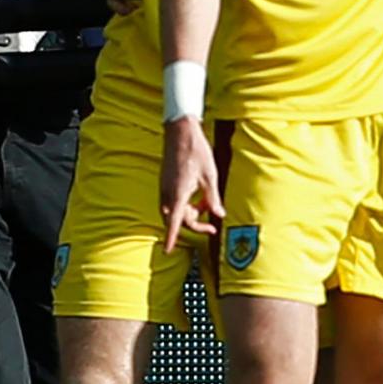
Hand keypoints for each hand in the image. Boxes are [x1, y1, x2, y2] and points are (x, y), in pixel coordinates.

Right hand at [159, 118, 224, 251]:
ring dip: (190, 214)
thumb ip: (213, 198)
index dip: (171, 237)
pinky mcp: (165, 183)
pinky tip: (199, 196)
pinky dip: (185, 205)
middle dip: (193, 225)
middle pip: (177, 219)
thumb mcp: (210, 176)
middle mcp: (167, 193)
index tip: (167, 250)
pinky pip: (173, 202)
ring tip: (208, 205)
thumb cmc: (197, 153)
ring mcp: (164, 188)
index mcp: (178, 193)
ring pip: (174, 211)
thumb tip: (219, 215)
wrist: (180, 133)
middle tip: (212, 227)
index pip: (174, 221)